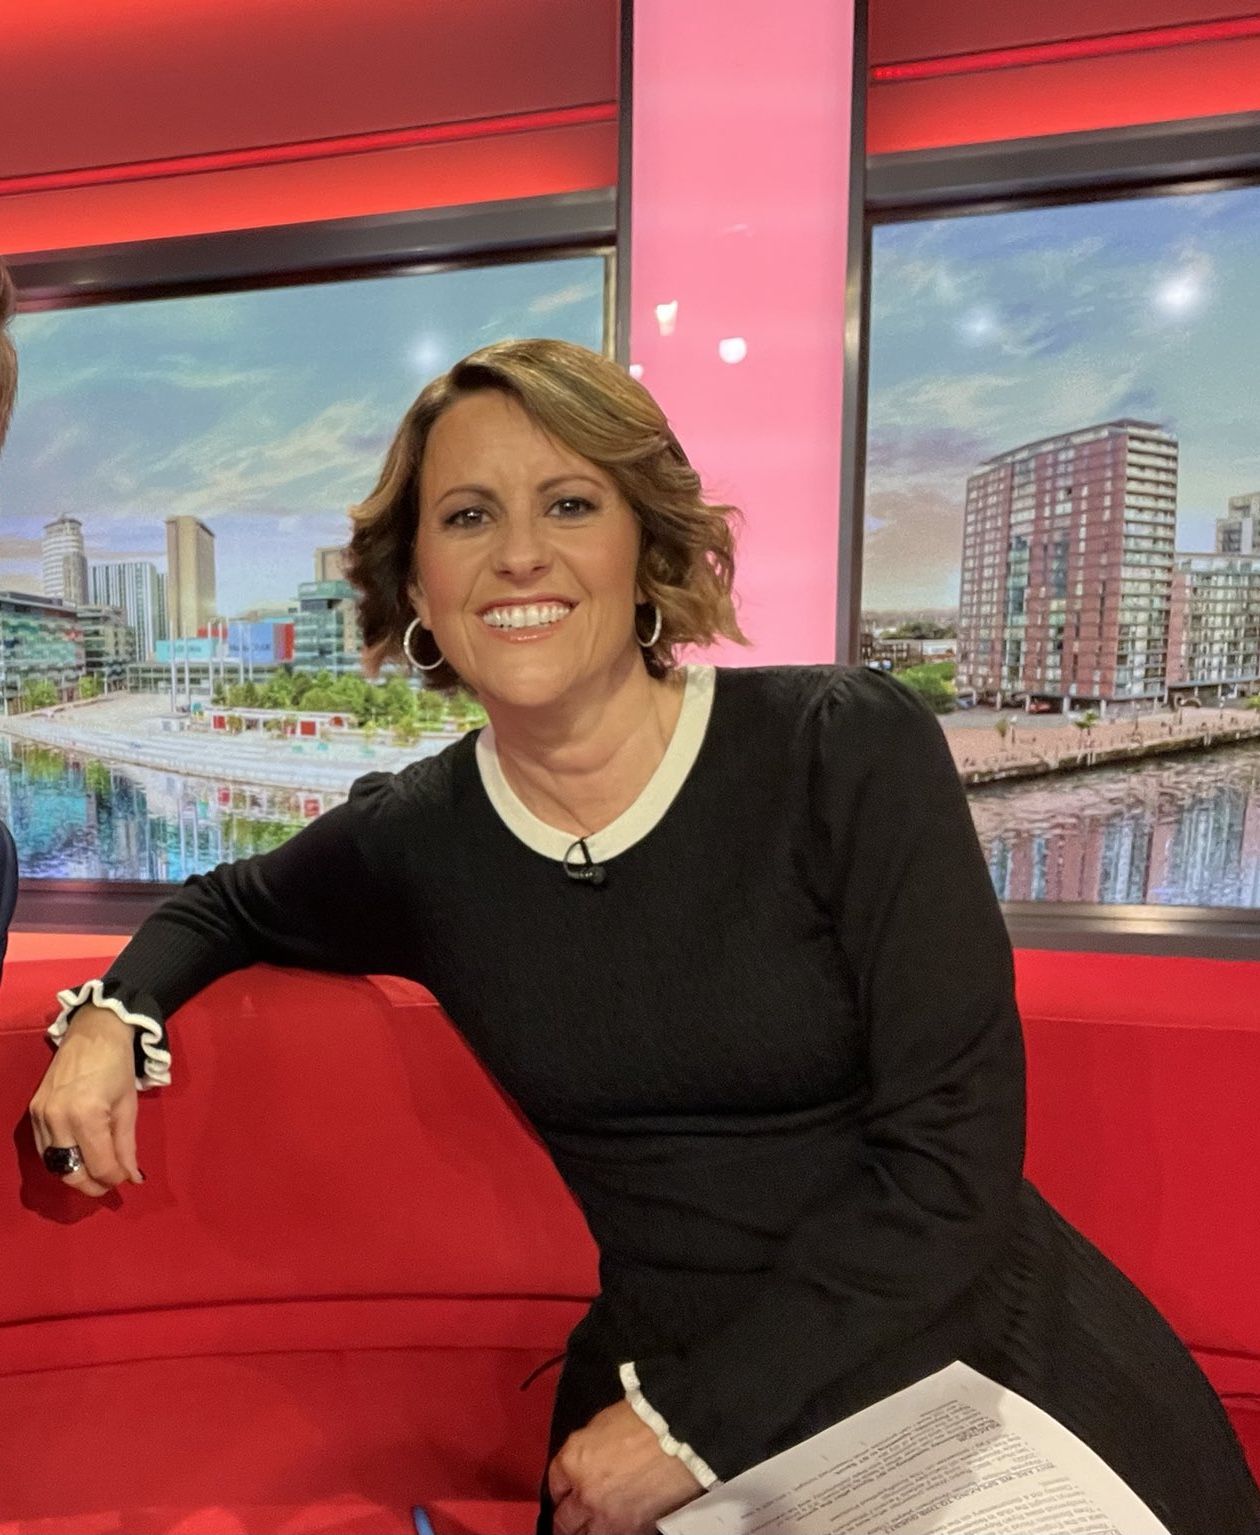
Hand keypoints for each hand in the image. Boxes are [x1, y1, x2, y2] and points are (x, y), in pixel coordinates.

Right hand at [29, 1005, 142, 1196]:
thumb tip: (131, 1177)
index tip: (126, 1180)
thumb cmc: (117, 1066)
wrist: (93, 1033)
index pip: (98, 1164)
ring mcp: (41, 1115)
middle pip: (70, 1171)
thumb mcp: (128, 1106)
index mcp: (86, 1115)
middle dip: (91, 1184)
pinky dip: (61, 1159)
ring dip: (75, 1174)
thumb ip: (127, 1146)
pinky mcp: (32, 1112)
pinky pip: (44, 1148)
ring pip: (54, 1164)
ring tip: (96, 1174)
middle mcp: (58, 1118)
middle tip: (109, 1186)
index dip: (113, 1178)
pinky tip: (78, 1158)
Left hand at [548, 1399, 702, 1534]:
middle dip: (566, 1519)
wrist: (679, 1433)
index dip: (560, 1489)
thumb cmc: (645, 1420)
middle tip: (569, 1519)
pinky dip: (611, 1533)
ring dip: (584, 1531)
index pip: (554, 1484)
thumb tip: (584, 1464)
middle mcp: (584, 1494)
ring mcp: (607, 1517)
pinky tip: (614, 1525)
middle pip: (562, 1521)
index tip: (564, 1493)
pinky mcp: (632, 1530)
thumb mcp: (602, 1425)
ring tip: (589, 1526)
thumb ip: (585, 1451)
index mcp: (573, 1461)